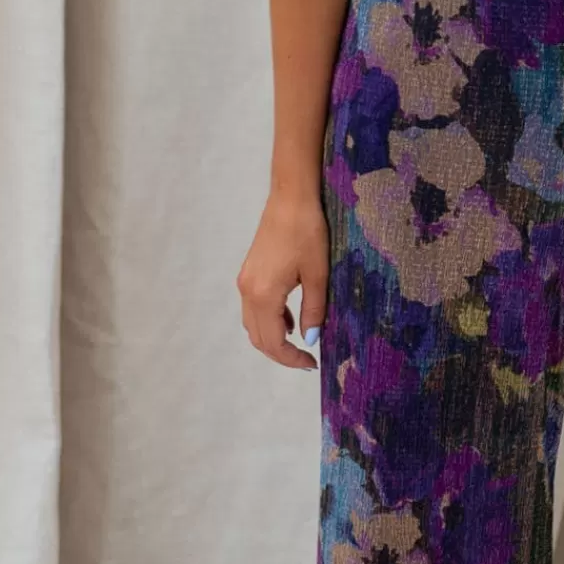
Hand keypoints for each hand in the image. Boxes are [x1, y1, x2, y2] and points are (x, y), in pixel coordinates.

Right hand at [238, 188, 328, 370]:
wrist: (290, 198)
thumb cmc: (307, 232)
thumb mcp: (318, 275)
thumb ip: (313, 311)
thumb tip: (310, 340)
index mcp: (264, 295)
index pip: (273, 342)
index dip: (291, 359)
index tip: (312, 364)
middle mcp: (248, 291)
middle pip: (258, 338)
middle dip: (281, 354)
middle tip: (306, 360)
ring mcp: (245, 282)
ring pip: (253, 324)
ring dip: (273, 338)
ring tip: (300, 343)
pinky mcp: (248, 273)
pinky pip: (253, 308)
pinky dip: (268, 321)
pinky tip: (290, 319)